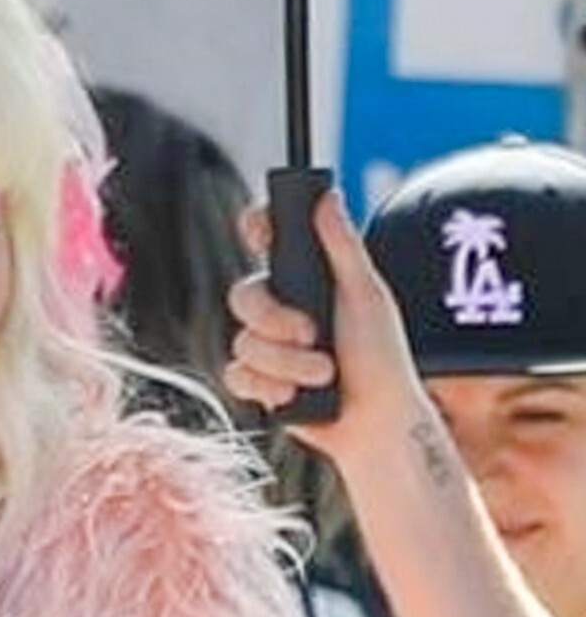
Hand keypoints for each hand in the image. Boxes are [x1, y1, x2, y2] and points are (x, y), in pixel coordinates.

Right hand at [226, 189, 427, 458]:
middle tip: (311, 334)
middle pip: (242, 295)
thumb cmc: (381, 357)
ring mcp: (266, 346)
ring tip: (324, 376)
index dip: (256, 227)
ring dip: (285, 362)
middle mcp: (280, 308)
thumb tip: (327, 196)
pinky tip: (293, 395)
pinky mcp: (258, 382)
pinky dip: (267, 386)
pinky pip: (236, 376)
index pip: (268, 240)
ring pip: (243, 343)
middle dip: (274, 319)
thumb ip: (343, 247)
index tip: (258, 230)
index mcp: (305, 278)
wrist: (375, 421)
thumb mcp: (366, 295)